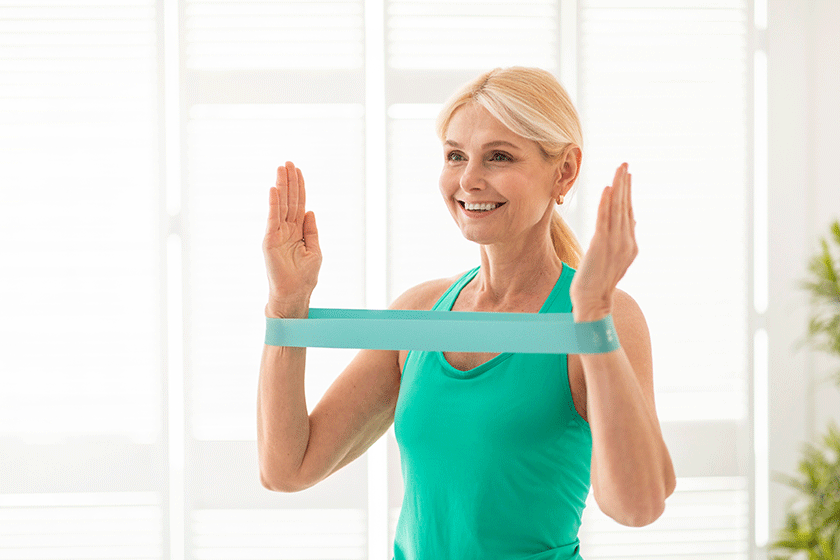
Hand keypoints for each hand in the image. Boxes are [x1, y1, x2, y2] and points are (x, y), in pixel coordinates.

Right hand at [263, 162, 321, 317]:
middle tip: (288, 162)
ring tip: (281, 168)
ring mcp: (277, 233)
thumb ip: (311, 230)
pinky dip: (274, 203)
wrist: (295, 293)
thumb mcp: (314, 249)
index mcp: (297, 230)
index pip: (298, 204)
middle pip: (289, 200)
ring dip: (281, 186)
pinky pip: (273, 218)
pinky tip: (274, 189)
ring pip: (281, 205)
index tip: (298, 170)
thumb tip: (310, 210)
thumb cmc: (305, 276)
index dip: (299, 187)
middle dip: (289, 181)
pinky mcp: (270, 240)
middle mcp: (286, 229)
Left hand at [569, 163, 637, 321]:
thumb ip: (621, 242)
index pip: (628, 212)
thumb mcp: (614, 260)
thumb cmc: (598, 282)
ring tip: (618, 170)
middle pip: (625, 206)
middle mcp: (625, 241)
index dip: (627, 193)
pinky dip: (607, 204)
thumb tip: (628, 223)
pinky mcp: (601, 245)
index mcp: (629, 245)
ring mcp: (615, 243)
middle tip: (624, 164)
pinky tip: (607, 189)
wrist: (594, 301)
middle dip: (625, 184)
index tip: (627, 176)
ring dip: (618, 187)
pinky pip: (605, 220)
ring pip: (617, 209)